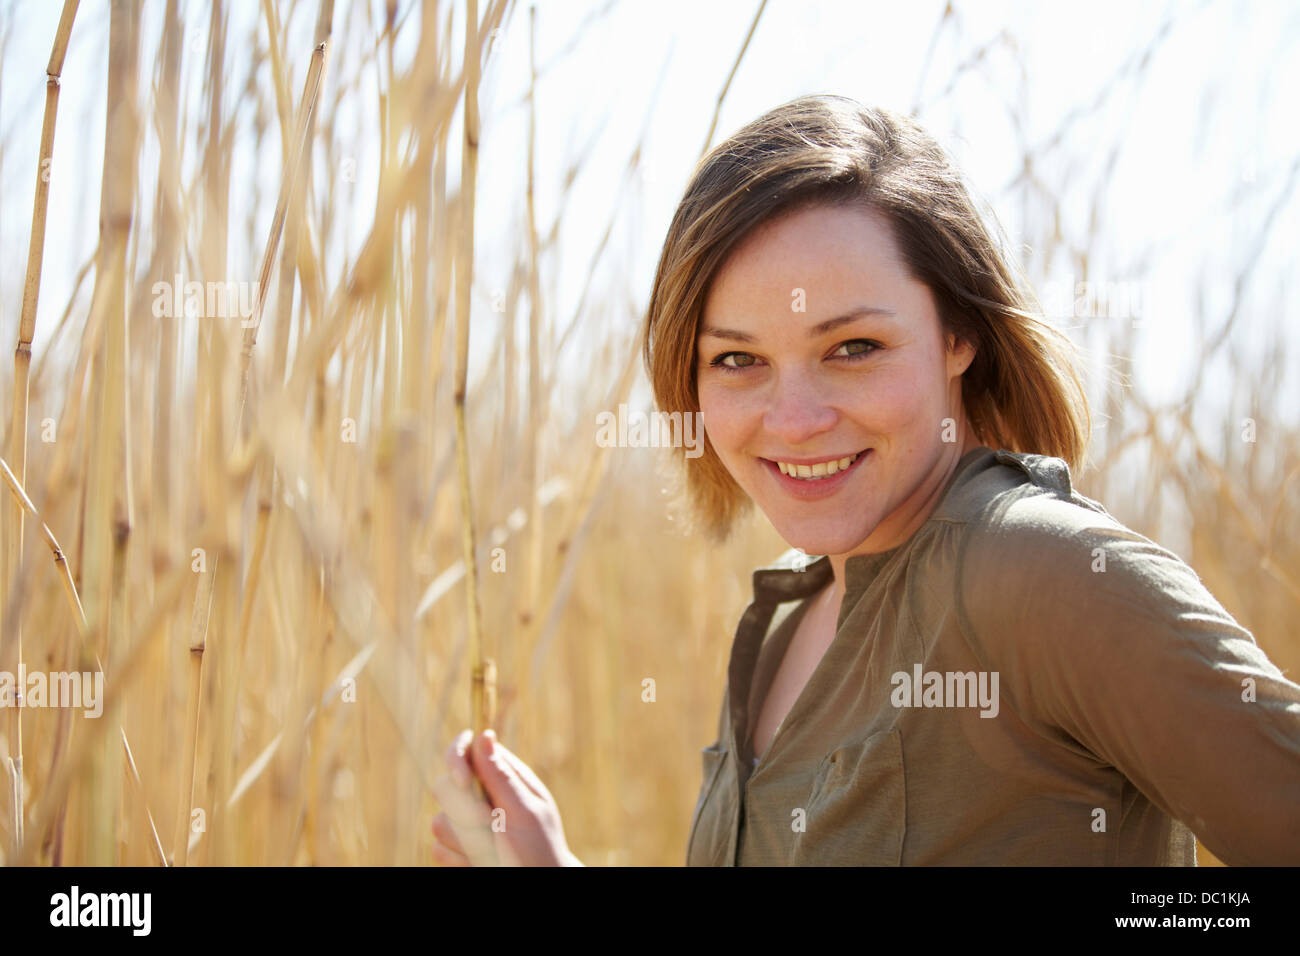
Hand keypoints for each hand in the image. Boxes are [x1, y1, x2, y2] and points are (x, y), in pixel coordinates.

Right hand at [431, 728, 582, 866]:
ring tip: (496, 852)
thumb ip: (501, 776)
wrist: (537, 884)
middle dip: (465, 813)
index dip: (455, 758)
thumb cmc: (539, 848)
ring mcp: (463, 824)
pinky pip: (438, 850)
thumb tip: (484, 735)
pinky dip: (461, 861)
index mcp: (500, 776)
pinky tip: (483, 864)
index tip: (462, 781)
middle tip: (494, 828)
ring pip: (439, 824)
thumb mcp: (525, 811)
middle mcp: (478, 796)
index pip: (465, 749)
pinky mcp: (453, 849)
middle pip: (443, 787)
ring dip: (468, 842)